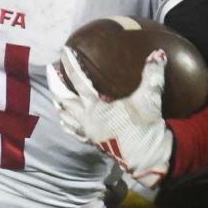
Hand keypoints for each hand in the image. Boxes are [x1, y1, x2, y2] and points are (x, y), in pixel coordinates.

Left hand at [47, 45, 173, 187]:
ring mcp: (87, 131)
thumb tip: (157, 52)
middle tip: (50, 68)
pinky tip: (63, 120)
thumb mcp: (150, 97)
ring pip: (64, 115)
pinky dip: (66, 123)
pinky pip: (73, 131)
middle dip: (55, 82)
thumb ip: (152, 74)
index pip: (78, 80)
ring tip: (54, 92)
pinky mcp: (92, 141)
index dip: (70, 65)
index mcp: (96, 106)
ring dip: (58, 102)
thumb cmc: (145, 126)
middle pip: (63, 98)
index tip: (64, 51)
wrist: (146, 157)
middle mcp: (87, 118)